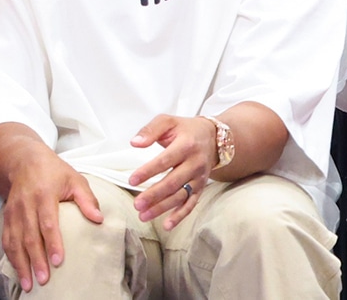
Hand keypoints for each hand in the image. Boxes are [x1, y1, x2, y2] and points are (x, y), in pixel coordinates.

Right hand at [1, 150, 101, 292]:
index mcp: (44, 195)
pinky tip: (19, 271)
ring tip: (29, 283)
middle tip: (44, 279)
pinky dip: (12, 258)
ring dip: (21, 264)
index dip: (52, 243)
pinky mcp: (6, 218)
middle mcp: (26, 205)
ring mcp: (13, 213)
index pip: (48, 223)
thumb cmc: (55, 172)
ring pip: (15, 242)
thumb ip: (87, 200)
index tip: (58, 260)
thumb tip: (99, 219)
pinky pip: (7, 241)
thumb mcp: (75, 180)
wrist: (24, 162)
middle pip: (30, 237)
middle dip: (36, 260)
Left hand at [128, 114, 217, 229]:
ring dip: (162, 208)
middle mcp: (195, 163)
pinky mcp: (201, 187)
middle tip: (137, 204)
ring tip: (143, 215)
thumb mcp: (168, 122)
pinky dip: (180, 215)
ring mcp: (199, 177)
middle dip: (154, 195)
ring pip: (180, 195)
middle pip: (173, 182)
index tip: (132, 180)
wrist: (214, 138)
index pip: (166, 160)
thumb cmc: (186, 130)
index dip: (148, 171)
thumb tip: (135, 143)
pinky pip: (191, 203)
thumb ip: (150, 130)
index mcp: (186, 145)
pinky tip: (167, 225)